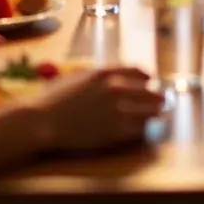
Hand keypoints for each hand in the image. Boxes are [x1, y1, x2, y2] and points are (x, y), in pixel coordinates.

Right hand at [34, 66, 162, 153]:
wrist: (43, 120)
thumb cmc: (54, 97)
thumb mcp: (79, 76)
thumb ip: (100, 75)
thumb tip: (116, 76)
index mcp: (107, 72)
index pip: (139, 72)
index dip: (147, 78)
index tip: (150, 82)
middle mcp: (117, 88)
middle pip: (151, 92)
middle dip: (157, 97)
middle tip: (161, 101)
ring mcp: (119, 110)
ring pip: (151, 111)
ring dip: (154, 112)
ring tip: (156, 115)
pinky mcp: (117, 131)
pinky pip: (141, 129)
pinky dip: (143, 128)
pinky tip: (141, 129)